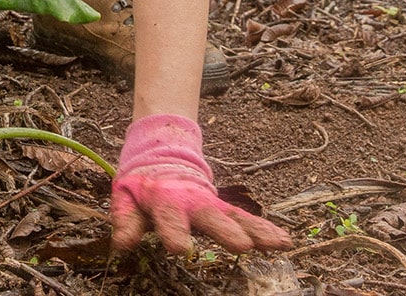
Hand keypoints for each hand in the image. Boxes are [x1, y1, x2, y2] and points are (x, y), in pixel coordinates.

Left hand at [111, 113, 291, 254]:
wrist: (163, 156)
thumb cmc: (143, 186)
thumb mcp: (126, 199)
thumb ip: (125, 221)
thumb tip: (122, 244)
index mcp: (163, 199)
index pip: (168, 217)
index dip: (173, 231)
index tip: (180, 248)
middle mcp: (191, 201)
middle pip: (209, 215)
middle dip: (224, 231)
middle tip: (241, 246)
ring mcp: (210, 204)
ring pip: (234, 216)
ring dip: (255, 230)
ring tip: (275, 244)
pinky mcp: (224, 208)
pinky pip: (246, 219)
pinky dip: (264, 229)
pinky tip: (283, 241)